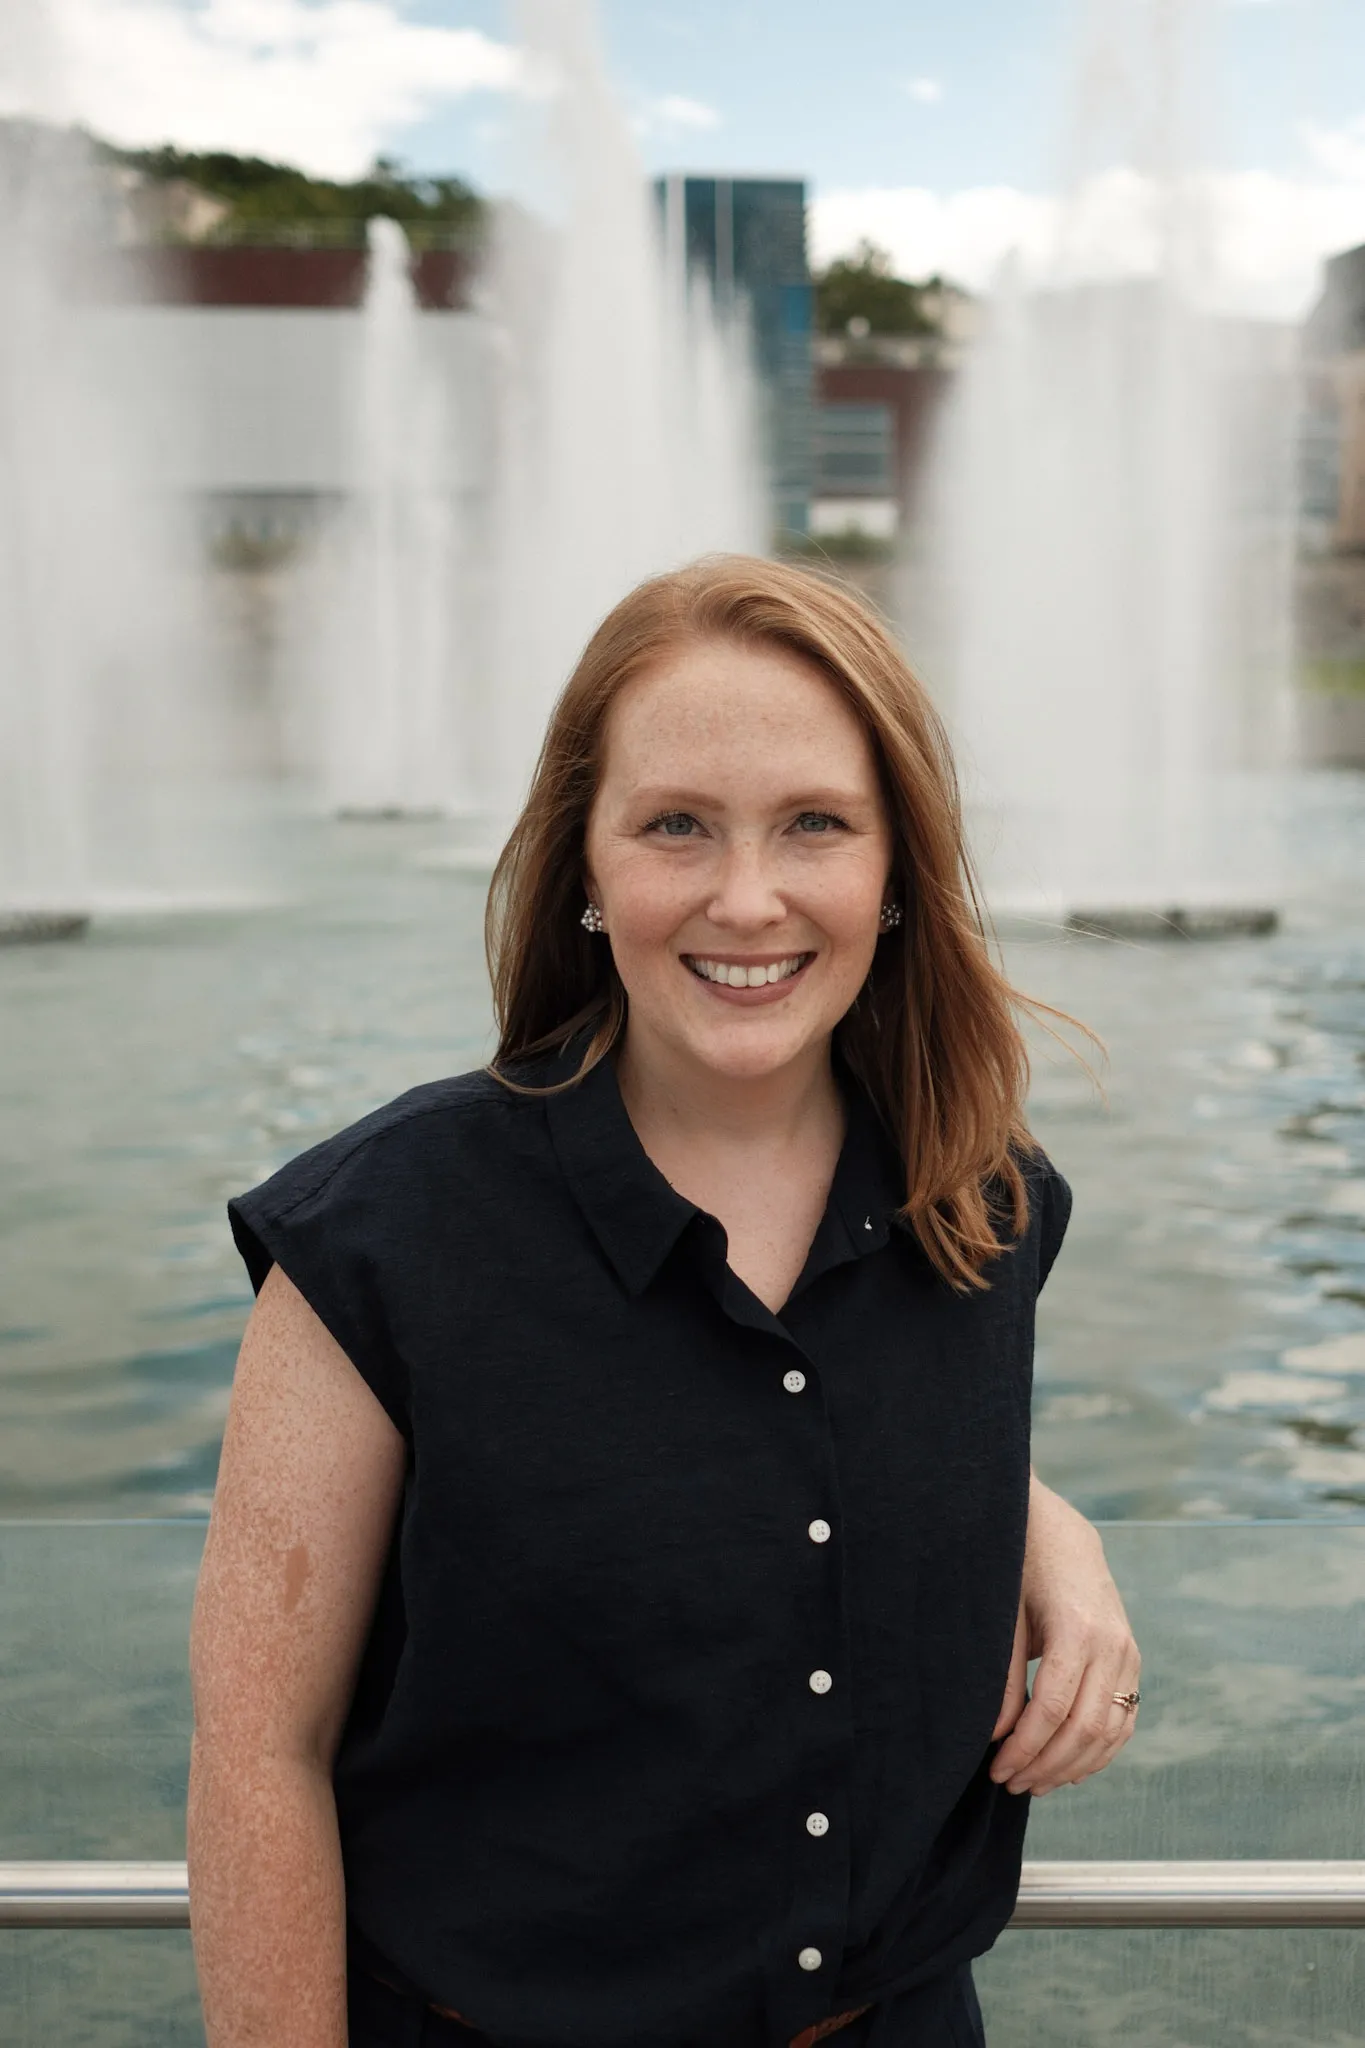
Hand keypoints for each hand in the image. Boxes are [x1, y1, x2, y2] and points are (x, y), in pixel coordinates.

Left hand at [989, 1473, 1139, 1796]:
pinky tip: (1069, 1768)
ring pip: (1109, 1731)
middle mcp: (1112, 1644)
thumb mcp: (1004, 1614)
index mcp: (1077, 1628)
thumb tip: (996, 1734)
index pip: (1052, 1708)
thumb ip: (1002, 1674)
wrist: (1061, 1533)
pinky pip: (1124, 1720)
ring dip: (1072, 1766)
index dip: (1024, 1747)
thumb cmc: (1022, 1567)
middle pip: (1084, 1727)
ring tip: (1034, 1783)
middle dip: (1046, 1764)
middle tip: (1010, 1783)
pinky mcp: (1133, 1662)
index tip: (997, 1769)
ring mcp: (1129, 1654)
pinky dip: (1100, 1751)